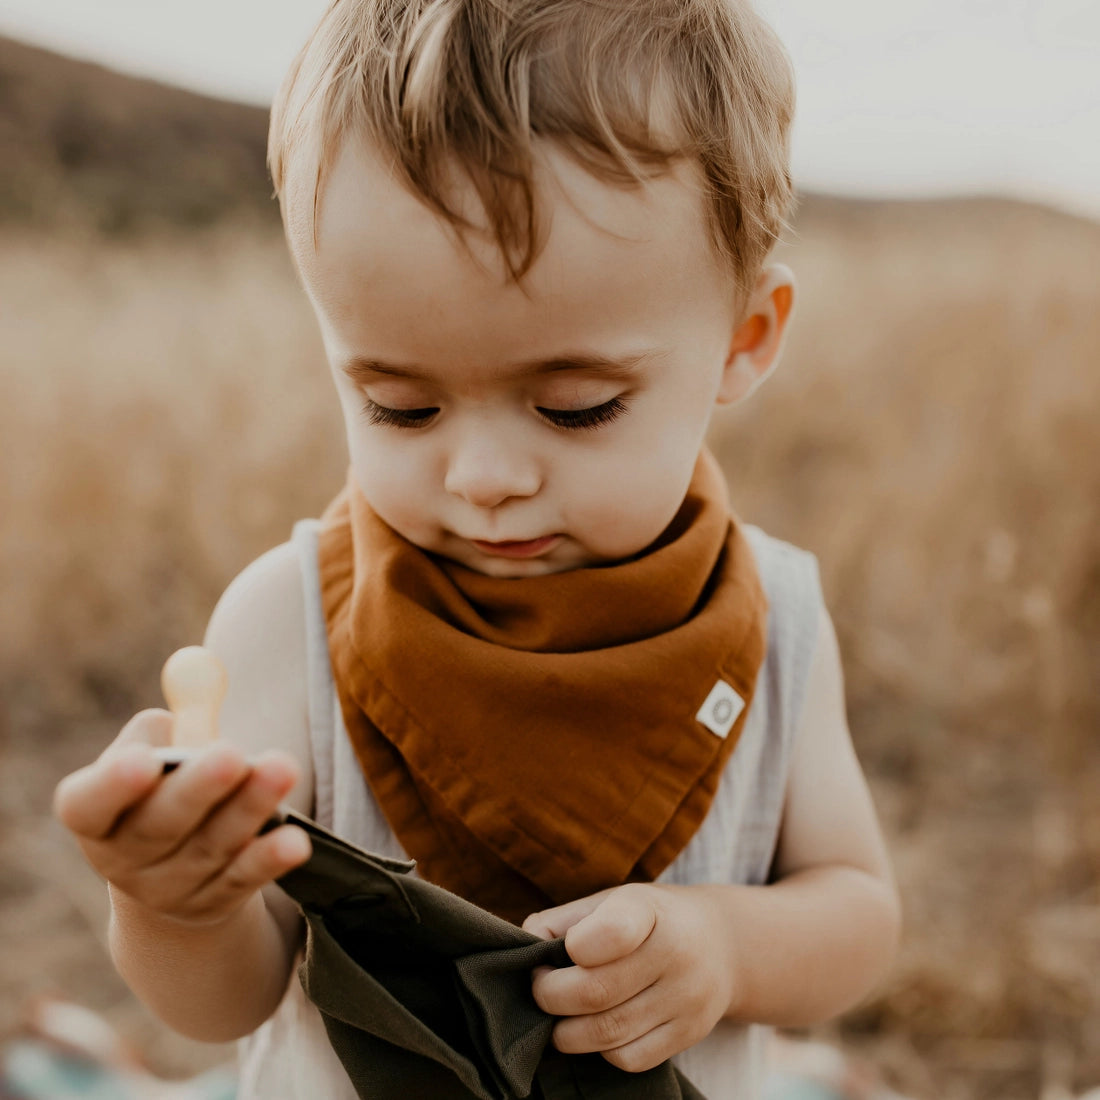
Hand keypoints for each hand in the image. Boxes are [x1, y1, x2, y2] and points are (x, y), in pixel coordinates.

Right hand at [53, 708, 310, 926]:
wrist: (169, 870)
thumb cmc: (161, 787)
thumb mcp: (156, 751)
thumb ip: (176, 720)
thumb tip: (198, 674)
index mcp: (93, 815)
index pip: (87, 805)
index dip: (112, 786)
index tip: (143, 762)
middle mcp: (124, 858)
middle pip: (159, 826)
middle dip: (198, 788)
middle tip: (232, 754)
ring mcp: (170, 888)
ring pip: (211, 847)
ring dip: (249, 809)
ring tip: (282, 768)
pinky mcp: (216, 901)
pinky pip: (244, 879)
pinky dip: (270, 858)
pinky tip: (296, 840)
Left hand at [523, 883, 733, 1072]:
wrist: (722, 944)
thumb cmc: (649, 919)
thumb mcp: (613, 900)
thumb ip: (565, 920)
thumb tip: (523, 945)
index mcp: (650, 909)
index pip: (610, 933)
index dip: (571, 947)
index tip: (560, 950)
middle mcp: (676, 953)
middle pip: (595, 993)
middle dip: (550, 996)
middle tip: (541, 987)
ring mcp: (687, 998)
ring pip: (609, 1033)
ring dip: (567, 1031)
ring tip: (559, 1014)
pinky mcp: (690, 1033)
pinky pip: (630, 1058)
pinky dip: (600, 1051)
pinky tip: (595, 1029)